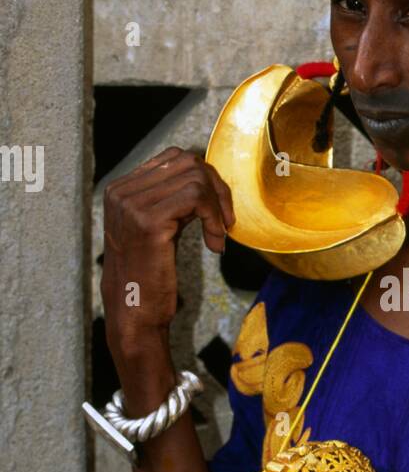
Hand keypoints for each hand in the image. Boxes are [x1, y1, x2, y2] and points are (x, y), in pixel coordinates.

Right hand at [101, 147, 233, 361]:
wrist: (134, 313)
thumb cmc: (150, 275)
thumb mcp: (158, 227)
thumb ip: (172, 199)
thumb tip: (205, 175)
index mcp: (120, 190)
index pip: (174, 158)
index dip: (206, 179)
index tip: (218, 211)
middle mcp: (121, 192)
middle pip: (187, 162)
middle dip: (217, 188)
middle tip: (226, 221)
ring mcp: (131, 204)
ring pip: (195, 177)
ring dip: (218, 205)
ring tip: (219, 235)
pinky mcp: (148, 221)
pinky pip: (197, 197)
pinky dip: (215, 217)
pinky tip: (215, 243)